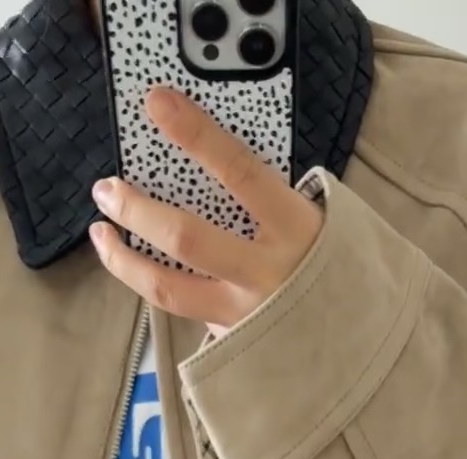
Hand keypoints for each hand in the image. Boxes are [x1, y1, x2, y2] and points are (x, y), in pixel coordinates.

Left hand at [89, 87, 323, 333]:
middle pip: (186, 238)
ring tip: (102, 234)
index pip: (238, 172)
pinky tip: (141, 273)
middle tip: (106, 189)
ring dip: (124, 261)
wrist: (364, 343)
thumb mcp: (317, 223)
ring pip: (169, 290)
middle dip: (137, 210)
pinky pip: (185, 317)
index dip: (195, 136)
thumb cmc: (334, 271)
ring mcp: (246, 317)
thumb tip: (209, 167)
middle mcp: (267, 275)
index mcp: (295, 229)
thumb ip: (269, 202)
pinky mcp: (232, 347)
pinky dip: (159, 292)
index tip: (157, 104)